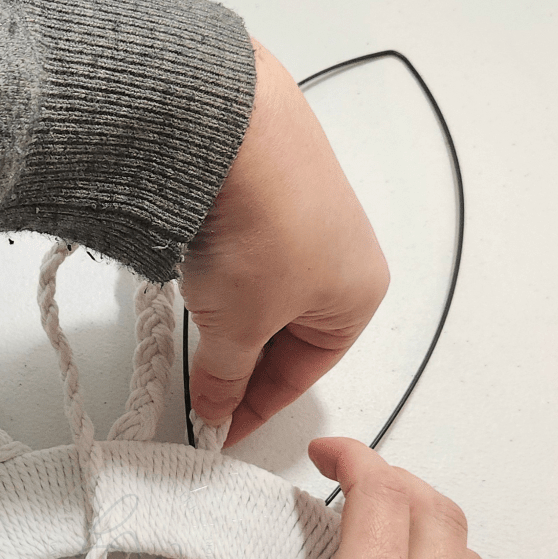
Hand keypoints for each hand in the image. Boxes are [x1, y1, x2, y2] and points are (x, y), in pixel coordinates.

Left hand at [181, 40, 388, 446]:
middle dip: (240, 359)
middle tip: (199, 380)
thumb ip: (226, 378)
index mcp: (359, 297)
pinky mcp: (272, 184)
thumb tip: (216, 412)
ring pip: (263, 291)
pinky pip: (248, 249)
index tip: (217, 428)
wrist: (233, 130)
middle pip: (285, 333)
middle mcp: (344, 254)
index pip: (302, 374)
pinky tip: (200, 265)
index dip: (255, 408)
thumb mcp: (240, 328)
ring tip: (198, 311)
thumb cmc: (260, 234)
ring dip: (228, 313)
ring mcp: (309, 213)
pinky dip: (222, 271)